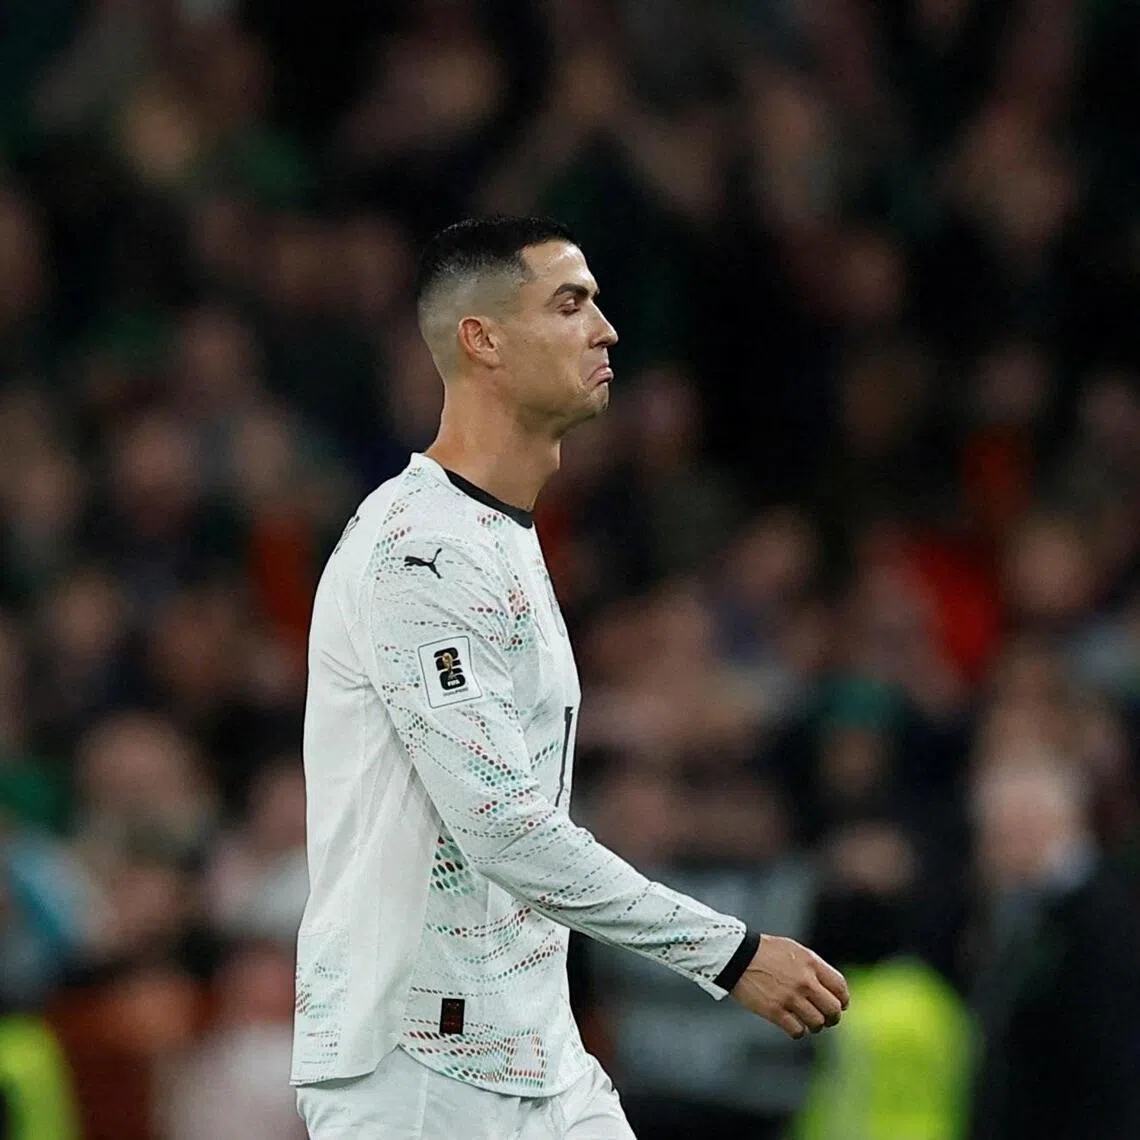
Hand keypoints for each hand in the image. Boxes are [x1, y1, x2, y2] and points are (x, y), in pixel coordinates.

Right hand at [730, 935, 848, 1039]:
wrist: (736, 955)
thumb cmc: (765, 951)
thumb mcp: (793, 950)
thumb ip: (813, 967)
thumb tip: (829, 989)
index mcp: (810, 963)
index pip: (840, 987)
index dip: (843, 1000)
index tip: (839, 1005)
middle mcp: (804, 981)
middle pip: (833, 1009)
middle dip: (833, 1017)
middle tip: (827, 1019)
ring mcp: (790, 997)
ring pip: (817, 1023)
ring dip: (815, 1025)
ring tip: (808, 1022)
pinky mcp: (775, 1011)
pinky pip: (798, 1031)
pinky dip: (798, 1031)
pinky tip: (793, 1025)